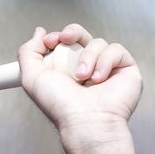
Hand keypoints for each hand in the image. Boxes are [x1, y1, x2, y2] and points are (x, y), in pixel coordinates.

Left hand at [18, 24, 141, 130]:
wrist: (84, 121)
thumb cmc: (60, 105)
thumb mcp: (32, 77)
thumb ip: (28, 53)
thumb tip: (39, 32)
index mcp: (64, 70)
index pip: (63, 42)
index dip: (57, 36)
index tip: (50, 41)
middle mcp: (85, 68)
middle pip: (81, 35)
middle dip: (72, 32)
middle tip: (66, 39)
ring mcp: (106, 68)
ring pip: (97, 43)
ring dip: (86, 57)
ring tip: (82, 77)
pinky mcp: (125, 69)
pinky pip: (116, 50)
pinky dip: (104, 62)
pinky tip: (98, 80)